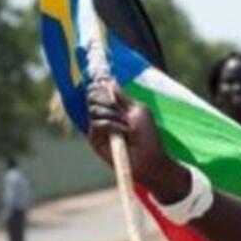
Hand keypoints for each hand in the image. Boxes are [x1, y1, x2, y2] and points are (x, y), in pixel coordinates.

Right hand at [87, 80, 182, 195]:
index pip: (99, 89)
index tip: (102, 82)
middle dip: (108, 100)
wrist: (147, 158)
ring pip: (94, 109)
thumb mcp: (138, 110)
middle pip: (93, 96)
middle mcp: (104, 114)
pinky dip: (112, 126)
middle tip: (121, 111)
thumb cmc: (147, 135)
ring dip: (114, 116)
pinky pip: (97, 123)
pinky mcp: (94, 139)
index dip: (100, 85)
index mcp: (115, 105)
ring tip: (127, 127)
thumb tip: (109, 82)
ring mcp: (98, 126)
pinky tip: (122, 134)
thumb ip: (122, 97)